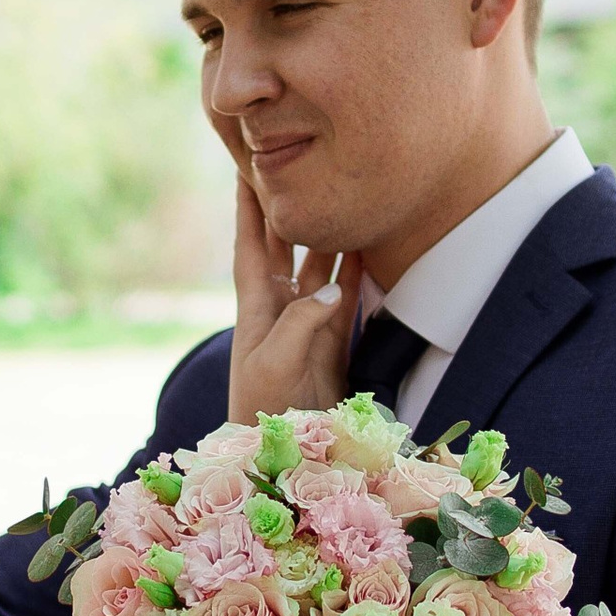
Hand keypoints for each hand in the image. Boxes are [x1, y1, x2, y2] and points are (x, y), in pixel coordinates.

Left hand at [227, 178, 358, 423]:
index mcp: (255, 305)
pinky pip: (349, 295)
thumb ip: (302, 321)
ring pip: (321, 265)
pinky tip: (370, 242)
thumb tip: (334, 288)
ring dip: (329, 233)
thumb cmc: (263, 407)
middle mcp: (281, 305)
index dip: (248, 207)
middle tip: (296, 164)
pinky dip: (358, 269)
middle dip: (288, 207)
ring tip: (342, 193)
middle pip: (284, 245)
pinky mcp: (334, 340)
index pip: (249, 244)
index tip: (245, 165)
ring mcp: (308, 320)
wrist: (281, 451)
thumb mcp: (274, 360)